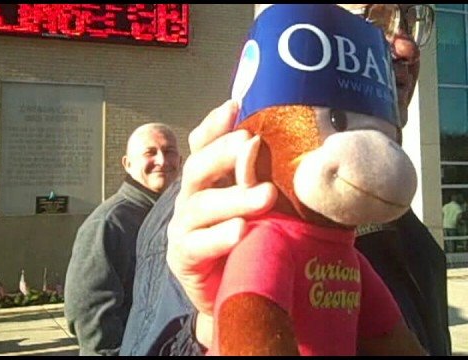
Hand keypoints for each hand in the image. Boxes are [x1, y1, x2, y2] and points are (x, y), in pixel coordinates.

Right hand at [166, 100, 276, 346]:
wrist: (230, 291)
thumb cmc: (250, 242)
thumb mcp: (258, 207)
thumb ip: (262, 180)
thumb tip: (289, 151)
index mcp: (208, 180)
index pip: (203, 146)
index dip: (215, 125)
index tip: (235, 105)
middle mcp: (191, 198)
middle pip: (198, 168)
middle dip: (223, 153)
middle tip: (250, 142)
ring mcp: (183, 226)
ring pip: (201, 206)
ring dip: (234, 198)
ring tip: (266, 195)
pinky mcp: (183, 256)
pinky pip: (198, 244)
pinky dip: (219, 237)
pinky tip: (241, 231)